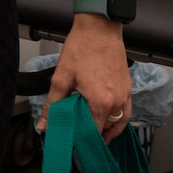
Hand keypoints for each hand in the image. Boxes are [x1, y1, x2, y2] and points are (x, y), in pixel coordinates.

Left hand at [37, 16, 132, 138]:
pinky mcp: (129, 87)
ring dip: (109, 130)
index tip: (74, 144)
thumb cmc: (82, 49)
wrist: (99, 29)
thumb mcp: (61, 78)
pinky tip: (107, 117)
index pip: (94, 132)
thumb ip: (52, 104)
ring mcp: (126, 94)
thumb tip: (43, 124)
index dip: (83, 140)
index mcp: (101, 102)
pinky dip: (118, 118)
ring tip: (96, 134)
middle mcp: (117, 101)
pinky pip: (126, 110)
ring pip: (120, 122)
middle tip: (81, 138)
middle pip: (107, 129)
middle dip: (95, 135)